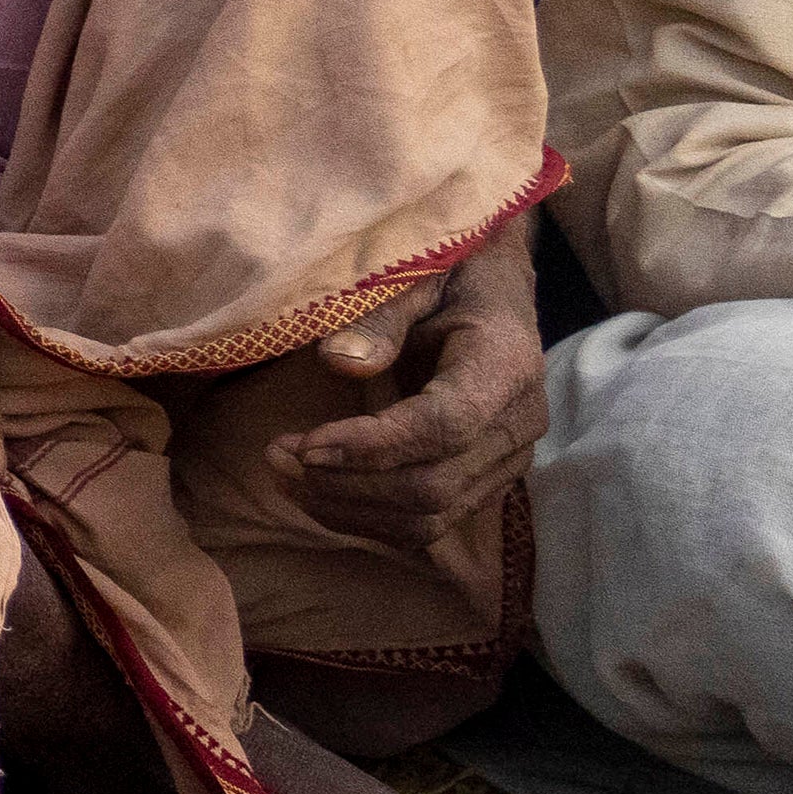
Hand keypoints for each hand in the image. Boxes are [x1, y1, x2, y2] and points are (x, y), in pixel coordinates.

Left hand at [270, 236, 543, 551]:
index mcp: (506, 364)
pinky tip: (314, 490)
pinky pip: (426, 524)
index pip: (445, 425)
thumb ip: (381, 315)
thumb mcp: (417, 270)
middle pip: (432, 485)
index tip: (305, 444)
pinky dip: (365, 518)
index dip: (373, 445)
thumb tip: (338, 363)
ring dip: (346, 509)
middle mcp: (517, 425)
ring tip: (282, 475)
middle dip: (344, 484)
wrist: (495, 286)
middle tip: (275, 457)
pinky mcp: (483, 482)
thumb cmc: (451, 271)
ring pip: (427, 519)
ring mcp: (505, 461)